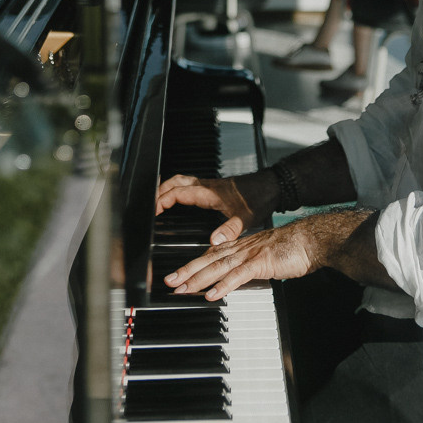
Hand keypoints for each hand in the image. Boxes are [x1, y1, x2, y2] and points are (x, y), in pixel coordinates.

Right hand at [156, 170, 278, 244]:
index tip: (153, 210)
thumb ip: (229, 230)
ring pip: (183, 180)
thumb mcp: (245, 217)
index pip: (178, 192)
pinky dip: (180, 190)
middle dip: (160, 191)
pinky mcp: (215, 188)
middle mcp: (207, 186)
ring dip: (169, 188)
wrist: (271, 186)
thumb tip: (213, 242)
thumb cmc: (259, 198)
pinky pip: (191, 185)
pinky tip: (182, 201)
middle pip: (176, 181)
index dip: (162, 200)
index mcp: (209, 192)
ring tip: (160, 200)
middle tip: (151, 204)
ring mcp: (210, 185)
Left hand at [164, 221, 319, 300]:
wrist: (310, 239)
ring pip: (218, 267)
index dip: (193, 265)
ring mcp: (250, 255)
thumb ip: (249, 265)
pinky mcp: (261, 263)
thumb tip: (238, 278)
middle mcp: (241, 249)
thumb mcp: (264, 256)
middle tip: (169, 283)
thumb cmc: (292, 248)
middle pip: (208, 260)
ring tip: (182, 289)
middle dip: (187, 272)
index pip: (211, 256)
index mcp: (241, 246)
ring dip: (198, 279)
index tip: (178, 275)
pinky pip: (239, 275)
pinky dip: (224, 285)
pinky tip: (212, 294)